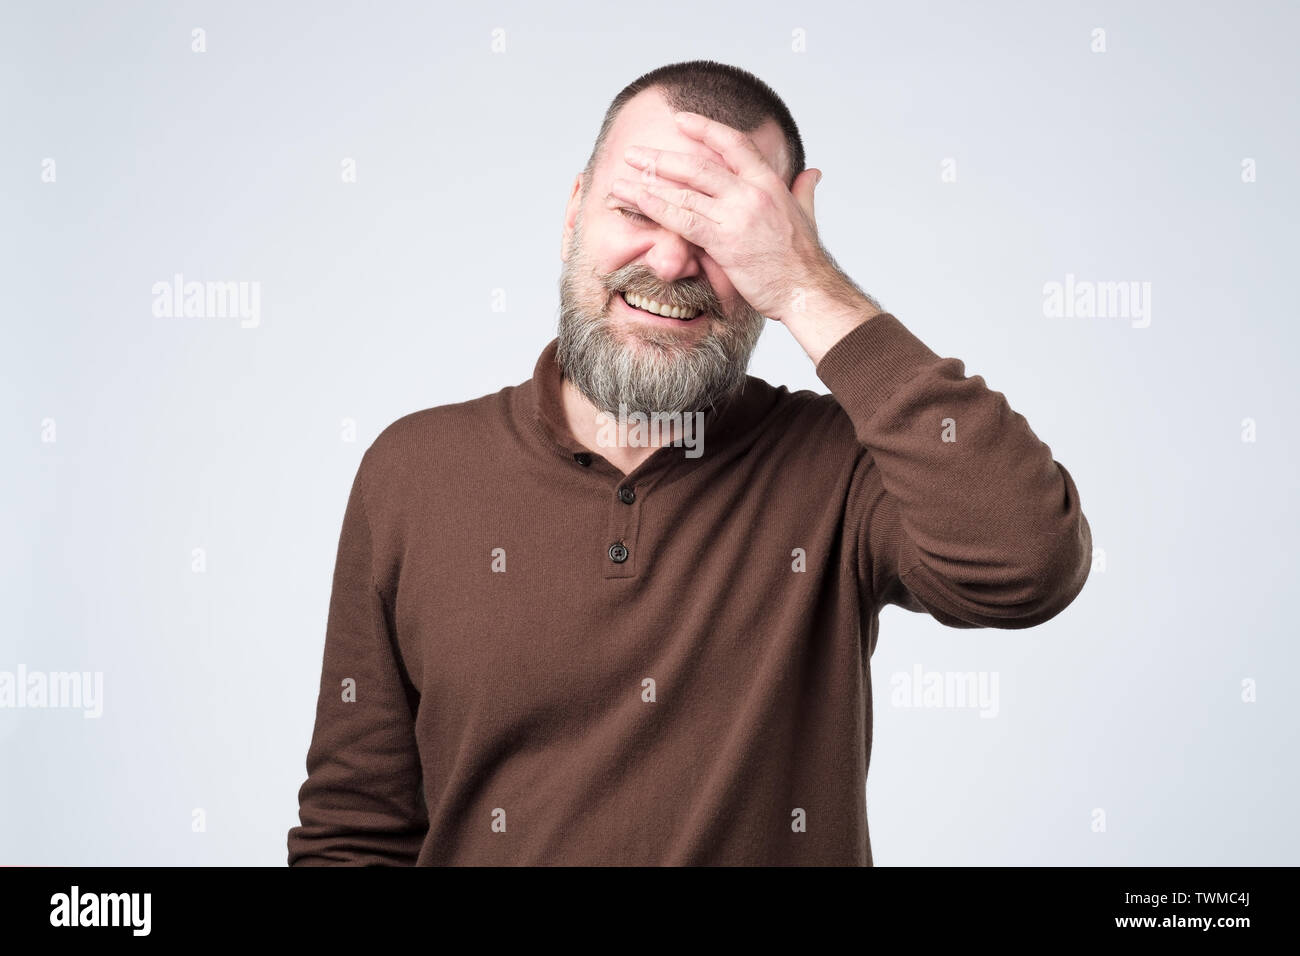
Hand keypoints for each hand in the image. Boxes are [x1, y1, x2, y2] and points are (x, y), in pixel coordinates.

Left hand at [609, 111, 834, 322]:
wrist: (807, 290)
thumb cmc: (804, 260)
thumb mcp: (807, 215)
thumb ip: (803, 190)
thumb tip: (812, 172)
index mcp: (768, 182)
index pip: (733, 143)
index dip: (705, 128)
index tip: (680, 120)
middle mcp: (751, 193)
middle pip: (698, 166)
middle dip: (660, 158)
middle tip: (634, 153)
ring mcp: (737, 216)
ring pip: (685, 191)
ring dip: (649, 183)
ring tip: (622, 179)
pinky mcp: (724, 242)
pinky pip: (683, 220)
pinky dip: (656, 208)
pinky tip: (637, 200)